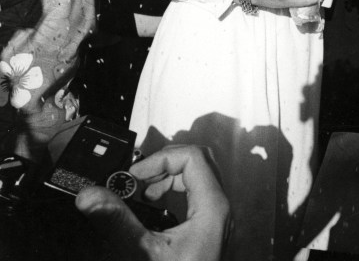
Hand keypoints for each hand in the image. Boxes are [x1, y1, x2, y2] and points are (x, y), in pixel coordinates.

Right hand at [75, 144, 230, 260]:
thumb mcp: (143, 253)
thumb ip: (117, 221)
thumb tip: (90, 196)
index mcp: (212, 207)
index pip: (191, 157)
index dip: (159, 158)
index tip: (133, 175)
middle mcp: (220, 209)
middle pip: (198, 162)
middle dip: (163, 165)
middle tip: (136, 180)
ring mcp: (217, 220)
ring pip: (198, 177)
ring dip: (168, 178)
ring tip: (141, 194)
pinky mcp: (209, 230)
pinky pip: (196, 195)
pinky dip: (173, 193)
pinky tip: (152, 209)